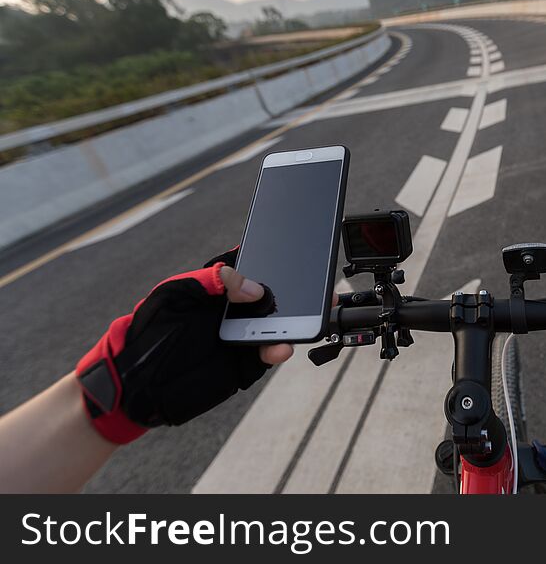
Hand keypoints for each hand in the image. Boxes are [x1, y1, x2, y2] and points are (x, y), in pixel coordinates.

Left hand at [76, 253, 293, 443]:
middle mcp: (235, 308)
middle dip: (296, 290)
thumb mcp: (176, 295)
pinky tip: (280, 347)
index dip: (273, 258)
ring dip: (293, 321)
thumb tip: (253, 287)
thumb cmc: (151, 330)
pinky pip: (269, 353)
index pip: (253, 264)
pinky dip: (278, 350)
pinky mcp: (244, 363)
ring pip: (278, 323)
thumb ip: (211, 281)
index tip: (293, 252)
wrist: (138, 383)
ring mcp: (242, 334)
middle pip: (274, 294)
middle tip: (317, 288)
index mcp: (219, 285)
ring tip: (303, 320)